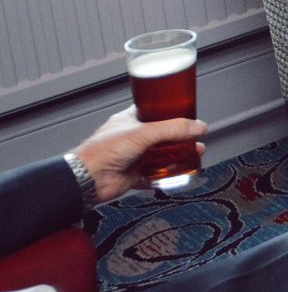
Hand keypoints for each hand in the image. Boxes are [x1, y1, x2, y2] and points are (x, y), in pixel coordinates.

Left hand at [72, 108, 206, 203]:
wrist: (87, 180)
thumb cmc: (101, 151)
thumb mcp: (142, 133)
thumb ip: (171, 129)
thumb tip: (196, 126)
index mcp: (130, 120)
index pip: (155, 111)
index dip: (172, 111)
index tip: (188, 113)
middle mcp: (132, 137)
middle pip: (163, 134)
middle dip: (181, 136)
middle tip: (195, 136)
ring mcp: (134, 156)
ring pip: (162, 154)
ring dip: (178, 155)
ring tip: (195, 153)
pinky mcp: (135, 174)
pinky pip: (156, 174)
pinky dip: (168, 175)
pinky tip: (179, 172)